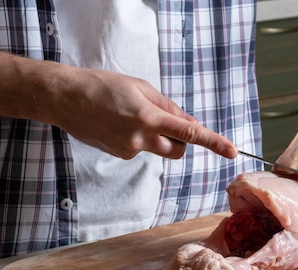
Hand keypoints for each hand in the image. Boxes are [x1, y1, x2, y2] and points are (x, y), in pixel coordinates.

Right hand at [52, 67, 236, 159]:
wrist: (66, 99)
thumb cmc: (103, 86)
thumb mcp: (141, 88)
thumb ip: (169, 108)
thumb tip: (190, 123)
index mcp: (148, 118)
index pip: (189, 133)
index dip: (213, 142)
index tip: (232, 151)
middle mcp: (140, 139)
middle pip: (178, 150)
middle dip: (182, 140)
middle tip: (167, 121)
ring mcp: (129, 150)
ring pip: (160, 150)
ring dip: (159, 138)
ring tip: (134, 117)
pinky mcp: (120, 155)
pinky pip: (142, 149)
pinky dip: (140, 138)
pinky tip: (120, 124)